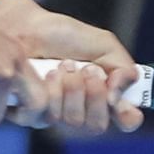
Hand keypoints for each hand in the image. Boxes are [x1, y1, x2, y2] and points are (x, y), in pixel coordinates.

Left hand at [0, 0, 143, 133]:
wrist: (26, 27)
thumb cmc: (62, 35)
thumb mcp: (103, 44)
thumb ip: (122, 68)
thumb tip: (119, 98)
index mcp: (104, 95)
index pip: (125, 120)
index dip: (127, 117)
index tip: (124, 106)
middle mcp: (82, 110)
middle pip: (97, 126)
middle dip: (94, 95)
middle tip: (86, 70)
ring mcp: (56, 115)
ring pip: (73, 121)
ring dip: (71, 87)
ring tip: (62, 66)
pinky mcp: (30, 114)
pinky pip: (46, 117)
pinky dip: (50, 90)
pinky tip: (46, 74)